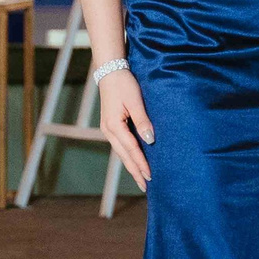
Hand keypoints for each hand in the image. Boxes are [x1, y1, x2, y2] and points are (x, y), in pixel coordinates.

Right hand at [98, 70, 154, 185]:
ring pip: (121, 152)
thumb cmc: (124, 84)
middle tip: (146, 186)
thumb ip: (143, 121)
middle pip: (124, 156)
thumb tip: (150, 140)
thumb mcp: (136, 101)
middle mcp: (109, 131)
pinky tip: (134, 162)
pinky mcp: (111, 126)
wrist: (110, 72)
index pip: (131, 149)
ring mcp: (108, 129)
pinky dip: (128, 156)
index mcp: (114, 126)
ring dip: (131, 166)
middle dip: (135, 171)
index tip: (150, 176)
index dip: (141, 163)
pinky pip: (120, 146)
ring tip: (141, 178)